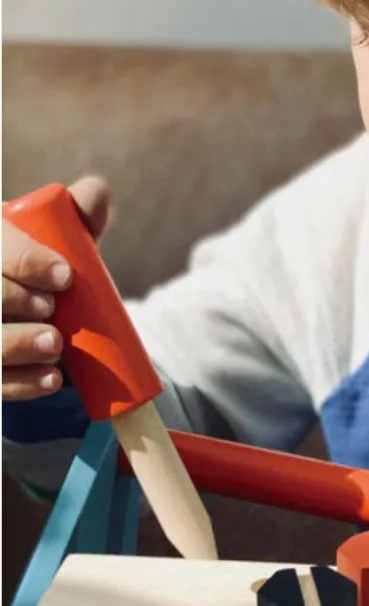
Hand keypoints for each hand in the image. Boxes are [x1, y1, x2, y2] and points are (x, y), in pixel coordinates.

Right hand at [3, 176, 112, 400]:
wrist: (39, 325)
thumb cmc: (45, 274)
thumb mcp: (61, 243)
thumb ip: (77, 215)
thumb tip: (94, 196)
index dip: (23, 261)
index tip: (64, 276)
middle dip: (12, 299)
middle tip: (51, 308)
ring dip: (17, 344)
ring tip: (56, 343)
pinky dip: (24, 384)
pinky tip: (53, 379)